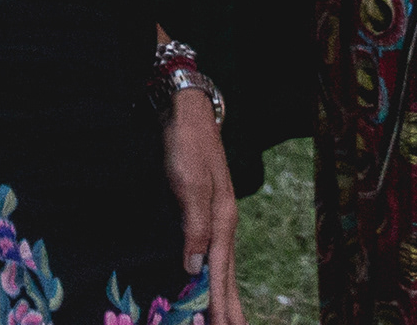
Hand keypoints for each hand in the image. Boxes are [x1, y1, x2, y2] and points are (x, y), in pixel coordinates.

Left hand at [162, 81, 237, 307]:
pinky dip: (214, 277)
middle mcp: (223, 225)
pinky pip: (212, 256)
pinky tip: (211, 285)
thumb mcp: (188, 184)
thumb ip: (193, 227)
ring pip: (222, 268)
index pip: (220, 273)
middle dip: (230, 309)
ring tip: (229, 321)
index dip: (220, 305)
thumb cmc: (185, 145)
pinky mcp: (204, 213)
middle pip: (228, 276)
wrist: (185, 112)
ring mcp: (215, 219)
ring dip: (225, 298)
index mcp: (222, 221)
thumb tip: (193, 269)